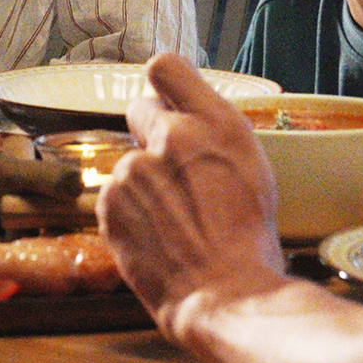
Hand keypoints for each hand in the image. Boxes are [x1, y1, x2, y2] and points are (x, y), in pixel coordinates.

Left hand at [97, 53, 290, 349]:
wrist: (226, 295)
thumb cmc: (250, 240)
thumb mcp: (252, 168)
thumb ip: (213, 134)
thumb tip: (188, 119)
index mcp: (216, 123)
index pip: (166, 66)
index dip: (165, 86)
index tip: (168, 103)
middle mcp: (172, 136)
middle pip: (140, 109)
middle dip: (151, 134)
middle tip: (173, 173)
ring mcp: (135, 168)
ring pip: (129, 162)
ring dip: (143, 183)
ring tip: (173, 222)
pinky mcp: (110, 203)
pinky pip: (114, 196)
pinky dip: (128, 213)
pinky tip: (155, 237)